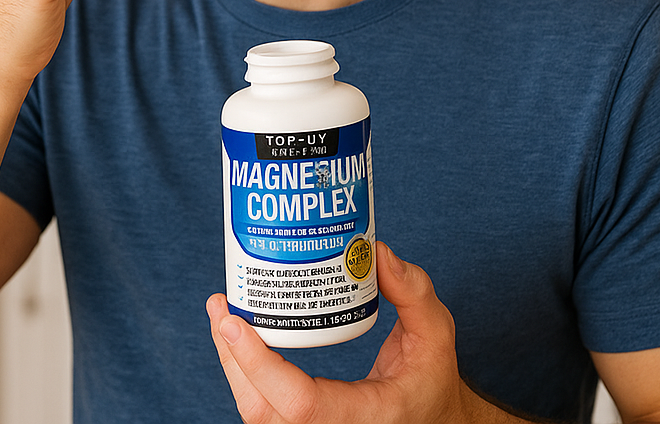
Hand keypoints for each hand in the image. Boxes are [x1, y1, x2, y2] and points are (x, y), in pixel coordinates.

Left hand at [206, 242, 491, 423]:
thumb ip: (413, 291)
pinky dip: (247, 377)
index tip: (235, 322)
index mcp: (369, 417)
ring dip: (232, 366)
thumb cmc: (433, 381)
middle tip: (221, 306)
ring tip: (223, 317)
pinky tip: (240, 340)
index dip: (260, 366)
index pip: (301, 406)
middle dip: (232, 360)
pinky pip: (266, 412)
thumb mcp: (438, 333)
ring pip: (258, 416)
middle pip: (264, 413)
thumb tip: (376, 252)